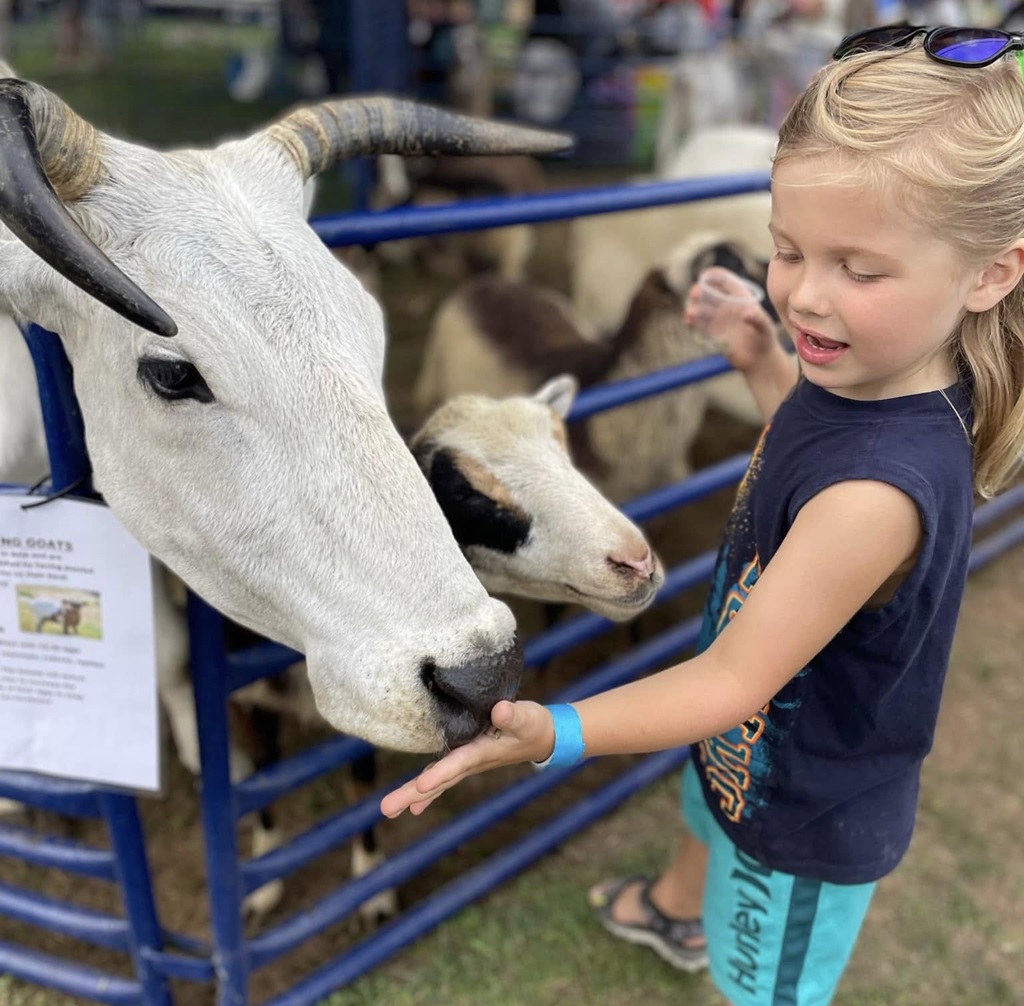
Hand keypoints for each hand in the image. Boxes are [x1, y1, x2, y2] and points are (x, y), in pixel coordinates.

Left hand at [380, 700, 554, 817]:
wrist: (543, 737)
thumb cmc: (534, 725)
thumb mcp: (528, 717)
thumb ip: (514, 715)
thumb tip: (500, 710)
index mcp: (484, 752)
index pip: (458, 764)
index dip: (440, 775)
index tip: (421, 786)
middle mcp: (472, 762)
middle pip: (439, 780)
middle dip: (412, 794)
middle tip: (386, 809)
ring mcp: (469, 763)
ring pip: (437, 780)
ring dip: (413, 794)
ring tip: (390, 809)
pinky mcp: (468, 757)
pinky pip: (443, 775)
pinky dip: (428, 787)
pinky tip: (416, 799)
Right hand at [684, 276, 778, 374]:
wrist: (759, 360)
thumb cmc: (765, 340)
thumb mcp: (765, 328)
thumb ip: (757, 320)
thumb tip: (746, 313)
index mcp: (739, 297)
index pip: (724, 280)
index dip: (714, 275)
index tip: (703, 276)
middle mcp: (726, 305)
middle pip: (708, 292)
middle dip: (699, 291)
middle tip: (694, 294)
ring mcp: (718, 319)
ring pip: (701, 308)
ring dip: (694, 308)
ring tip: (691, 314)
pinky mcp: (712, 332)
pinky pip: (699, 324)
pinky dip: (693, 322)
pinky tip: (689, 322)